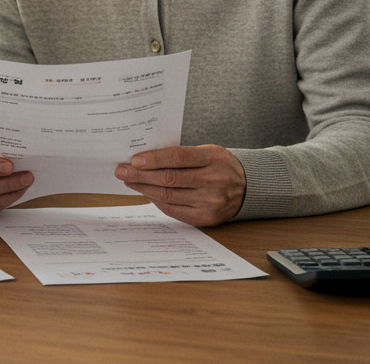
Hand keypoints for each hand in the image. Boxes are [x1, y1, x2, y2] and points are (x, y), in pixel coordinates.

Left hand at [114, 144, 245, 226]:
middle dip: (140, 175)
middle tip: (121, 171)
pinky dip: (156, 201)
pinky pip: (174, 211)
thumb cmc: (220, 165)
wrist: (248, 187)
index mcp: (213, 158)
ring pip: (168, 196)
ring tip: (130, 182)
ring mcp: (211, 202)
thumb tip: (145, 159)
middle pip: (169, 178)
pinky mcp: (207, 218)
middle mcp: (214, 181)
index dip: (154, 159)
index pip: (178, 157)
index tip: (134, 160)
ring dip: (144, 189)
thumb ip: (181, 155)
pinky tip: (146, 193)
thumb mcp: (208, 151)